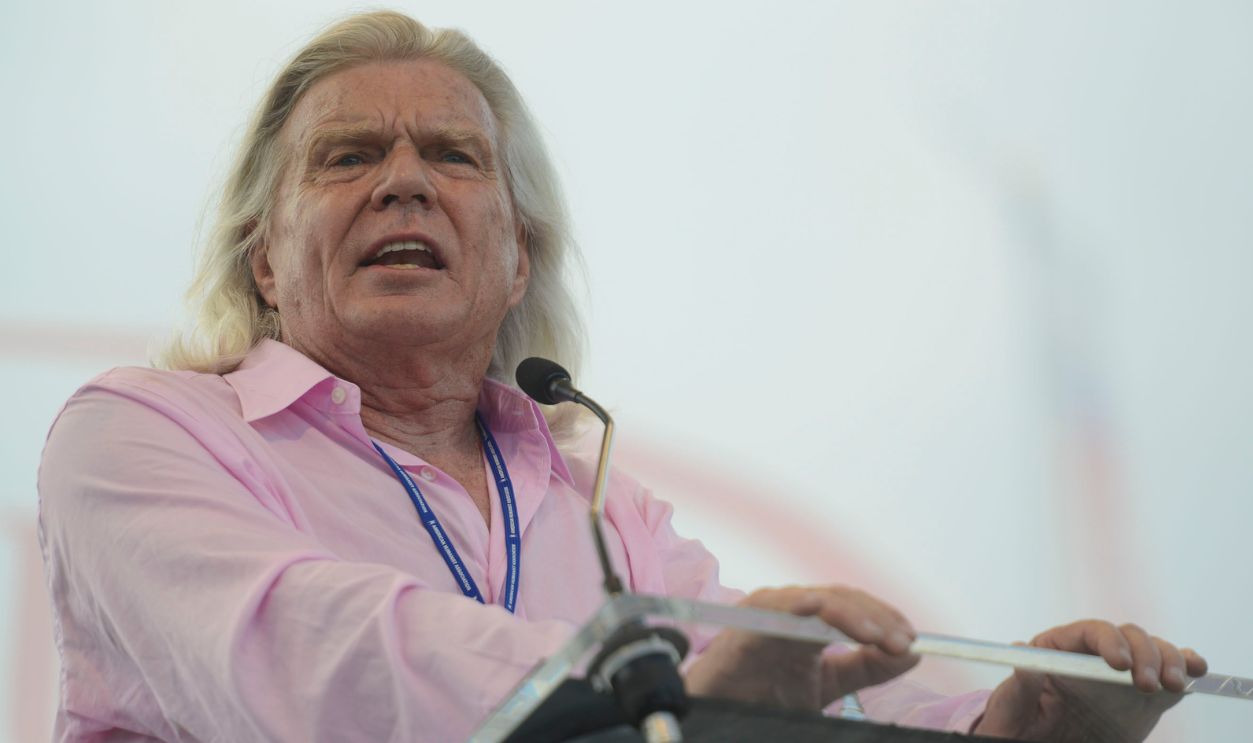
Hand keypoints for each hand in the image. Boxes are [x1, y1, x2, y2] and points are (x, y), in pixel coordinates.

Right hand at [684, 585, 919, 709]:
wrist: (717, 712)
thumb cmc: (765, 696)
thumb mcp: (827, 685)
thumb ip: (865, 669)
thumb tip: (913, 653)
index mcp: (810, 620)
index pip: (855, 606)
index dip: (885, 618)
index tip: (912, 641)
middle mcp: (790, 609)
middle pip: (840, 599)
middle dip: (875, 618)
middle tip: (902, 642)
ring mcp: (767, 613)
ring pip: (814, 600)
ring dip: (849, 614)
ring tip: (877, 635)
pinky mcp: (742, 626)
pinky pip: (770, 608)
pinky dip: (794, 605)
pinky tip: (815, 609)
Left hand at [973, 620, 1207, 741]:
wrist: (1044, 742)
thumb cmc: (1017, 725)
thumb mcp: (1009, 710)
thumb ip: (1017, 686)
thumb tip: (1021, 651)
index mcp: (1060, 648)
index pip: (1090, 632)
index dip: (1109, 641)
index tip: (1120, 664)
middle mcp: (1095, 654)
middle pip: (1129, 636)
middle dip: (1145, 654)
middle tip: (1149, 685)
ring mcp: (1123, 673)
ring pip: (1154, 650)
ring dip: (1170, 660)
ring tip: (1173, 684)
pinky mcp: (1144, 696)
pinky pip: (1169, 673)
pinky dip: (1187, 667)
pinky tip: (1197, 672)